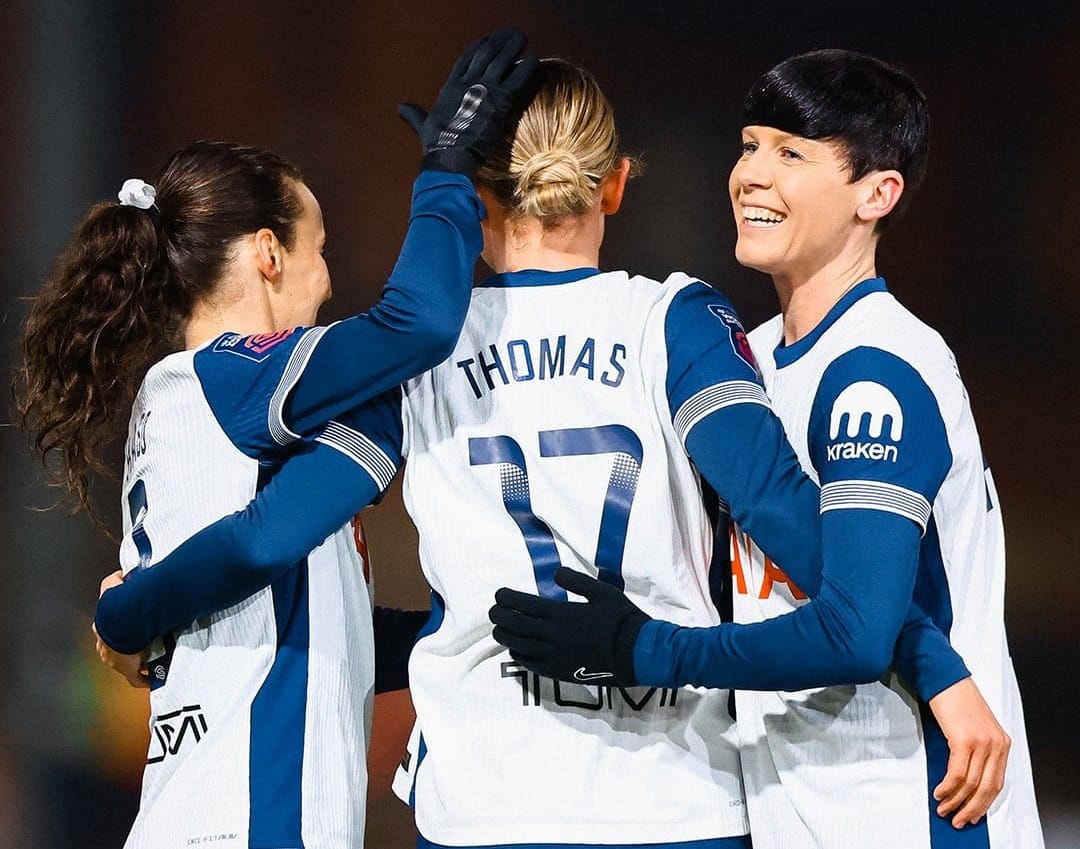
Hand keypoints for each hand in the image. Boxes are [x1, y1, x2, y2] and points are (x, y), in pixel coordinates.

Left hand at [93, 571, 148, 687]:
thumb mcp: (111, 585)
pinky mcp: (128, 671)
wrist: (122, 624)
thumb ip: (115, 579)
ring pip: (125, 663)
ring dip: (136, 660)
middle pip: (116, 648)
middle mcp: (106, 647)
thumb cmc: (117, 607)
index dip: (118, 629)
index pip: (107, 631)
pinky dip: (143, 679)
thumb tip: (122, 575)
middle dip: (127, 646)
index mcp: (102, 629)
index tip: (131, 627)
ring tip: (152, 656)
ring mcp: (116, 661)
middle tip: (144, 641)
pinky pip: (136, 678)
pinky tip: (151, 678)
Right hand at [398, 27, 538, 175]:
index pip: (466, 59)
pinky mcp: (500, 101)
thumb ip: (414, 113)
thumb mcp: (423, 125)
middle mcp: (468, 83)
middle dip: (498, 41)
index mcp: (451, 86)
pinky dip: (527, 66)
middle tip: (510, 33)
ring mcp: (485, 90)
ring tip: (522, 38)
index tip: (488, 38)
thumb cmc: (437, 145)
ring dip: (513, 46)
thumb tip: (400, 108)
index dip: (478, 46)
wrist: (451, 156)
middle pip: (486, 53)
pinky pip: (518, 78)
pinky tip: (534, 57)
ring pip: (502, 59)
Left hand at [488, 566, 649, 685]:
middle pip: (514, 625)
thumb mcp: (602, 591)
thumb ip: (576, 581)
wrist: (636, 653)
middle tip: (494, 611)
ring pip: (518, 646)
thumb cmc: (621, 619)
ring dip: (504, 636)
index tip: (498, 594)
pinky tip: (516, 651)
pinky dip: (519, 656)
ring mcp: (554, 656)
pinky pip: (531, 665)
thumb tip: (555, 573)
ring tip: (499, 629)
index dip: (506, 598)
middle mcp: (552, 635)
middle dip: (499, 616)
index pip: (522, 604)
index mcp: (561, 613)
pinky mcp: (559, 672)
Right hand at [929, 676, 1009, 827]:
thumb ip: (976, 752)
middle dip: (971, 808)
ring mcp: (981, 742)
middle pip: (986, 787)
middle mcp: (996, 744)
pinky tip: (939, 791)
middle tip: (957, 820)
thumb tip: (964, 782)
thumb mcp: (974, 728)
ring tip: (943, 808)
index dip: (983, 804)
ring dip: (956, 800)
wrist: (945, 679)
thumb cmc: (956, 702)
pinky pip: (958, 772)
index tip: (971, 815)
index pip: (997, 783)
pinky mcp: (964, 739)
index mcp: (1002, 743)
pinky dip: (948, 786)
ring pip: (971, 783)